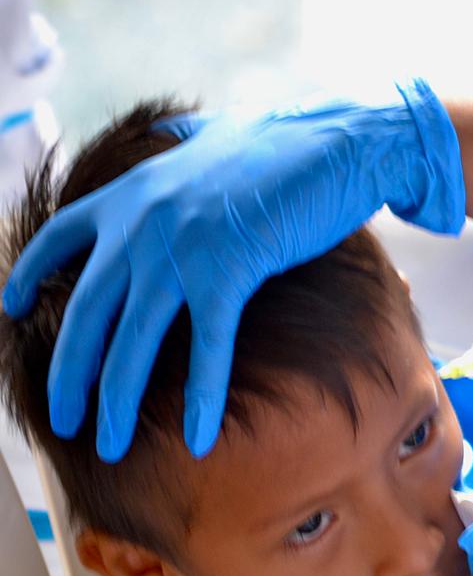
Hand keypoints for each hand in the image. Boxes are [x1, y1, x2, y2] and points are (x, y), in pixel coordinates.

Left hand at [2, 79, 463, 460]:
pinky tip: (196, 436)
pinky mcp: (230, 269)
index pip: (58, 237)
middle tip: (64, 417)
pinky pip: (206, 345)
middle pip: (87, 311)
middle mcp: (144, 220)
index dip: (29, 275)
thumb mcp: (217, 131)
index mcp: (133, 189)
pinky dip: (201, 395)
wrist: (338, 140)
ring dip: (116, 400)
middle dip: (69, 372)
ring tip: (108, 444)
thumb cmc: (286, 140)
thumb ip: (182, 138)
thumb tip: (170, 131)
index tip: (11, 307)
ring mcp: (183, 246)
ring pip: (133, 339)